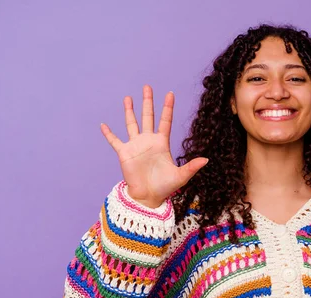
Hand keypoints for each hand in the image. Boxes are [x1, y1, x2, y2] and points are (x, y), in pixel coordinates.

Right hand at [100, 85, 208, 207]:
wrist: (148, 197)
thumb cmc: (165, 187)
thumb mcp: (181, 176)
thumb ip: (192, 166)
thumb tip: (206, 159)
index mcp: (162, 143)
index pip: (165, 121)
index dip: (167, 108)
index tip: (170, 93)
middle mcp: (148, 141)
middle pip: (148, 117)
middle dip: (148, 102)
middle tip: (148, 86)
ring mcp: (135, 146)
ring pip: (132, 124)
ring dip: (129, 111)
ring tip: (128, 97)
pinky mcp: (124, 153)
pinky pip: (115, 141)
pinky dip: (109, 134)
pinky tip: (103, 125)